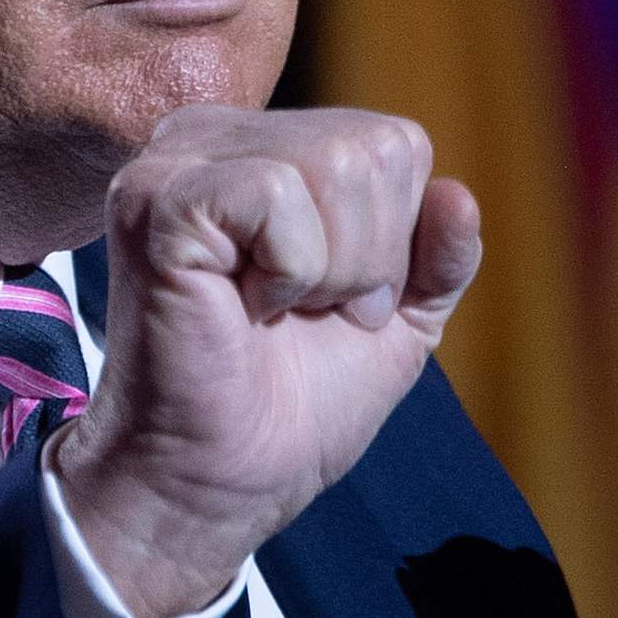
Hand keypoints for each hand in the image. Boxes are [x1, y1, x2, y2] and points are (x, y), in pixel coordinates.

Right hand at [59, 107, 485, 617]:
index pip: (394, 143)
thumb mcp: (400, 319)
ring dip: (330, 270)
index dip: (396, 240)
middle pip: (372, 150)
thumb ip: (438, 254)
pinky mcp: (158, 200)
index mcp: (263, 146)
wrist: (223, 481)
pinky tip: (243, 307)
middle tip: (308, 315)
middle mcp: (213, 136)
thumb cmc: (296, 402)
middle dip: (369, 258)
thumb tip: (460, 193)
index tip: (339, 306)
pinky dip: (289, 270)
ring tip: (272, 312)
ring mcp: (177, 162)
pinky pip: (276, 194)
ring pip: (334, 165)